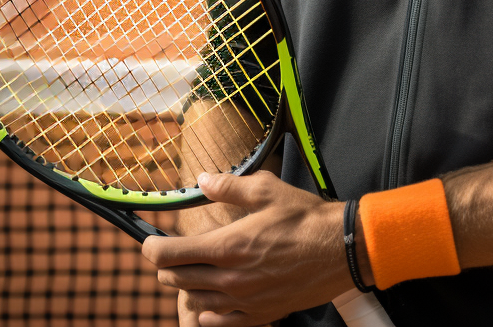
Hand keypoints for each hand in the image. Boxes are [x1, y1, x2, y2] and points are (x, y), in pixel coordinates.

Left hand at [143, 170, 351, 326]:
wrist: (341, 250)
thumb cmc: (305, 217)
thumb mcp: (267, 190)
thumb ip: (229, 186)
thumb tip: (202, 180)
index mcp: (228, 246)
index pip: (169, 256)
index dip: (152, 248)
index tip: (151, 241)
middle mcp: (230, 278)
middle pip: (176, 280)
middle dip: (167, 266)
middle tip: (172, 251)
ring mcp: (243, 302)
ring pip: (193, 302)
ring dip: (187, 286)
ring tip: (194, 270)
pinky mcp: (258, 315)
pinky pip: (217, 322)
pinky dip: (207, 312)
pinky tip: (212, 300)